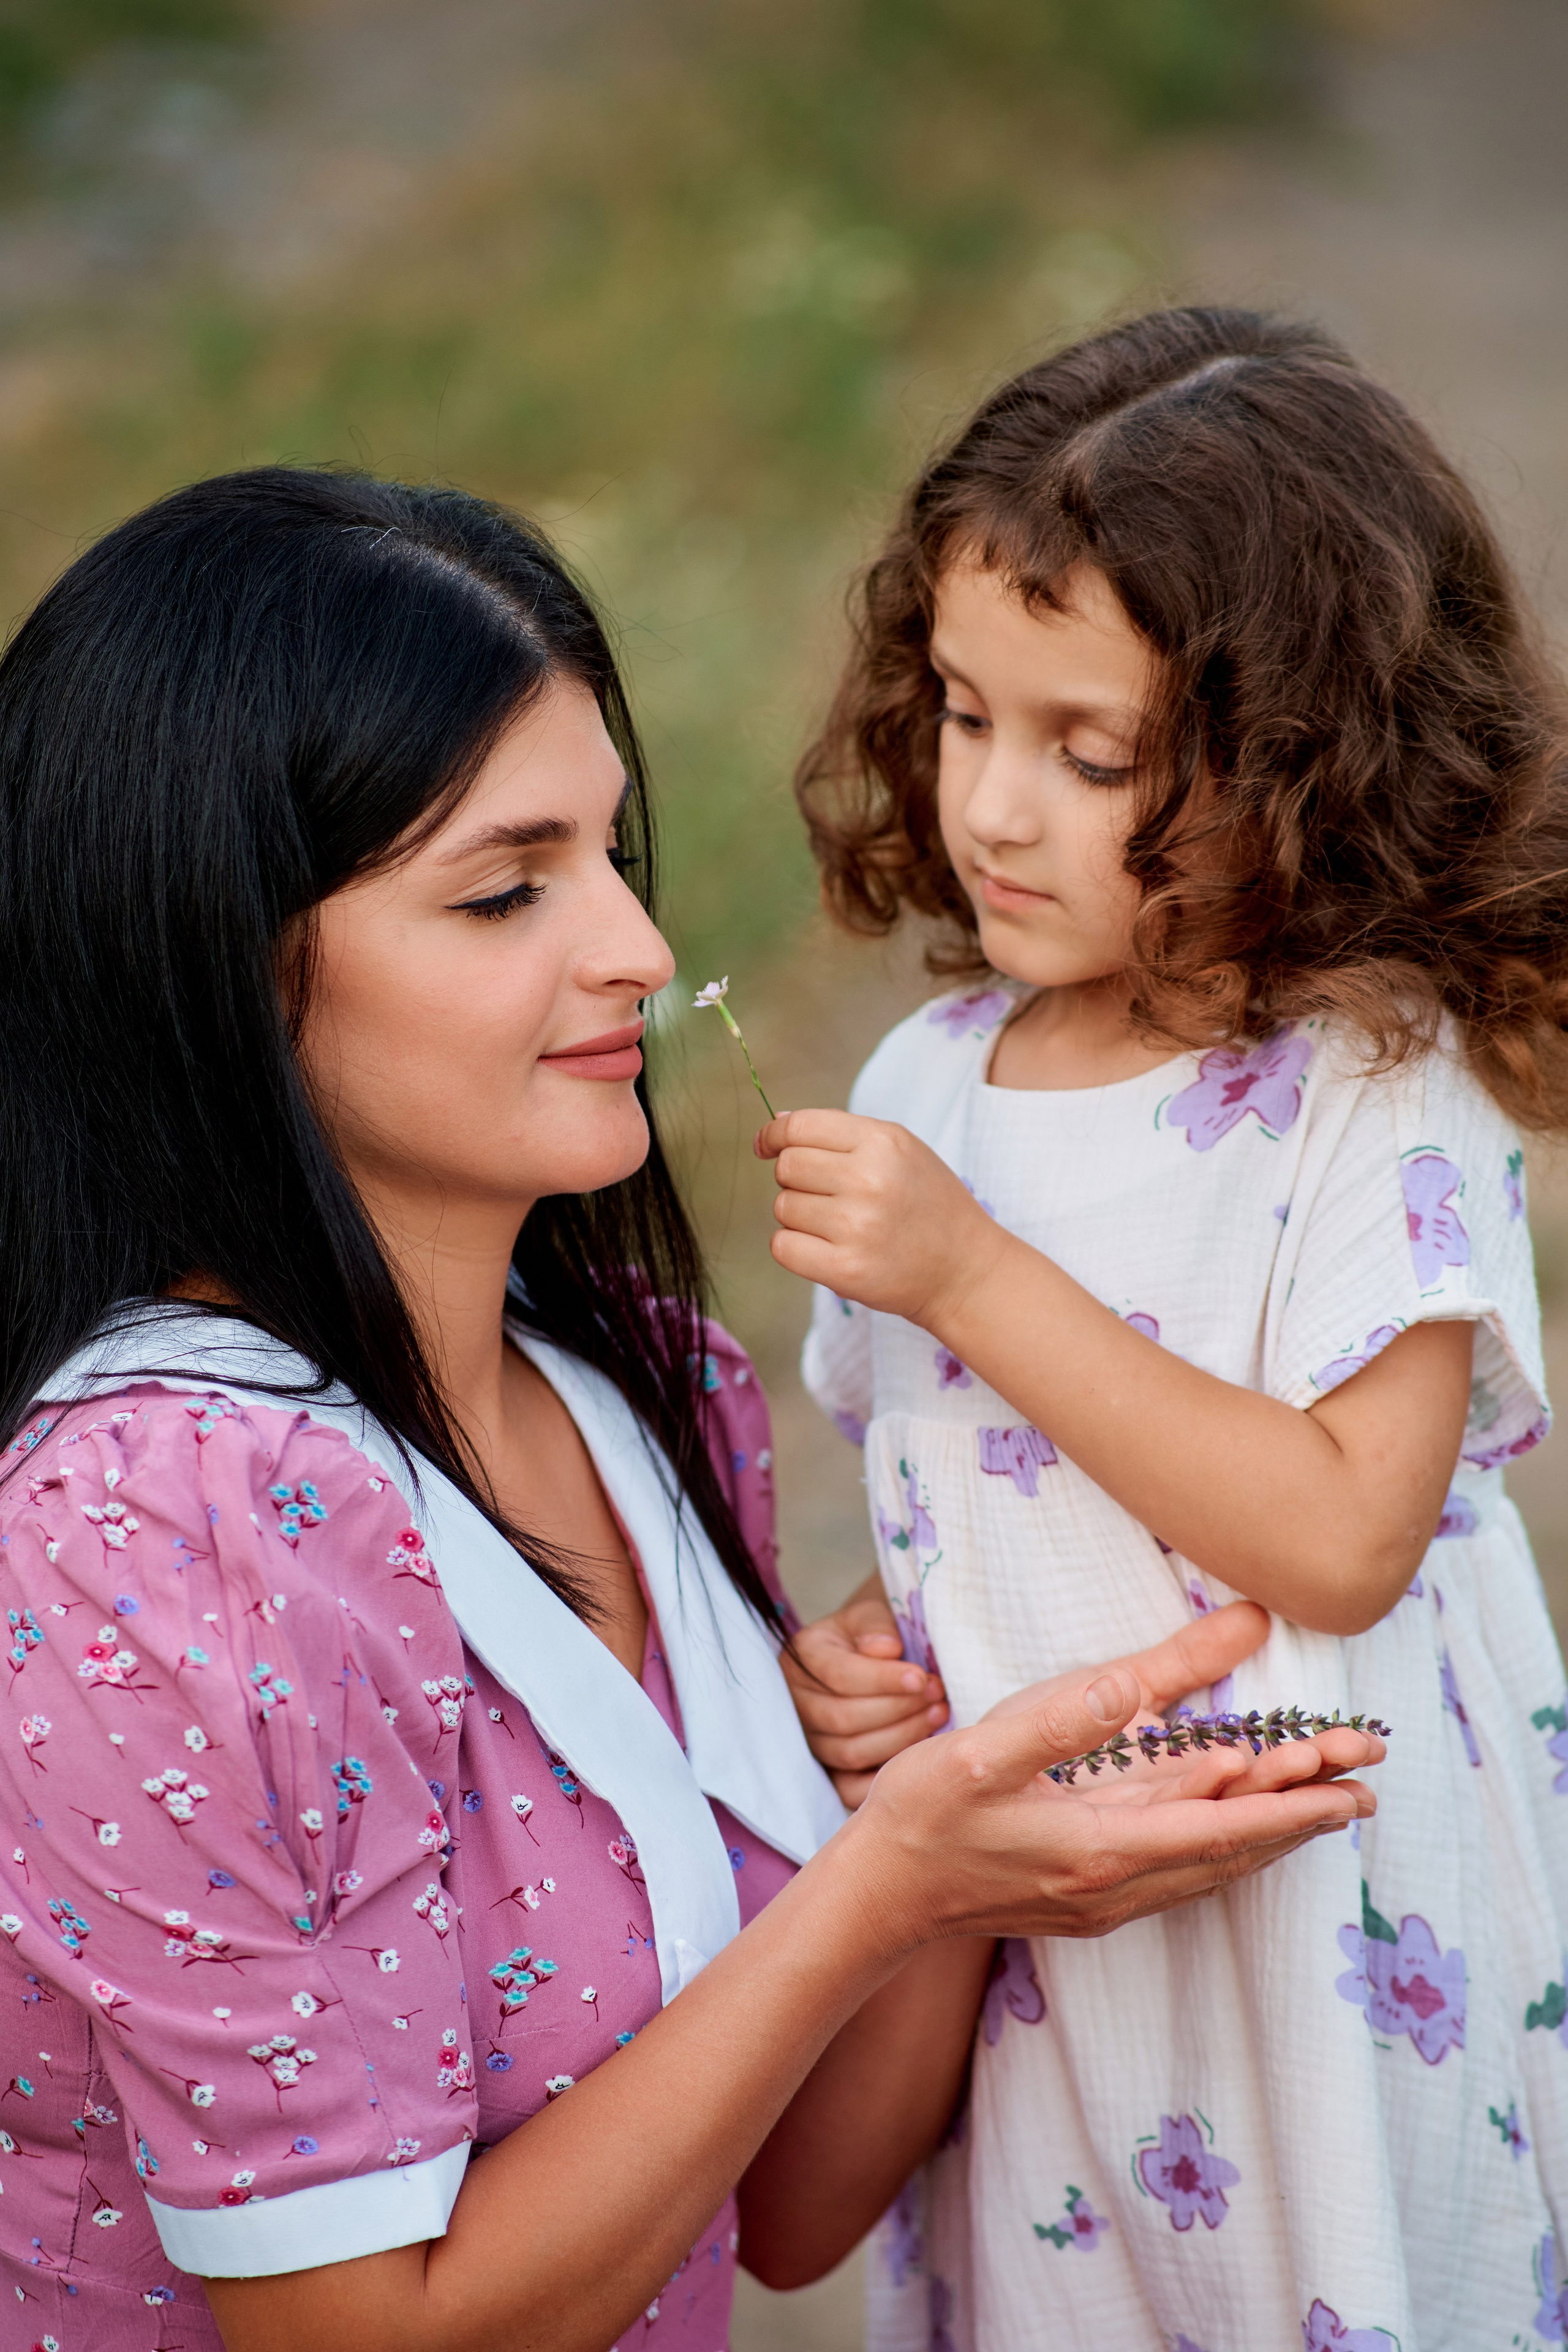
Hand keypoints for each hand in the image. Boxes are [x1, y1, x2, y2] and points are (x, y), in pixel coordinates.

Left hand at [757, 1108, 1008, 1328]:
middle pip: (787, 1166)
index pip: (800, 1126)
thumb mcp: (901, 1151)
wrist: (964, 1270)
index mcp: (883, 1142)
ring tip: (838, 1225)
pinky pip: (782, 1246)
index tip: (766, 1146)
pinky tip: (824, 1247)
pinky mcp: (845, 1269)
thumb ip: (840, 1133)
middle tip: (826, 1194)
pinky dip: (794, 1247)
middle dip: (795, 1179)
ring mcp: (856, 1226)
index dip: (774, 1136)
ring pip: (783, 1207)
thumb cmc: (929, 1206)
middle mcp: (870, 1179)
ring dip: (799, 1215)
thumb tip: (776, 1125)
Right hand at [784, 1576, 948, 1807]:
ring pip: (849, 1752)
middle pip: (843, 1718)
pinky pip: (849, 1788)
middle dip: (898, 1710)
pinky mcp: (827, 1771)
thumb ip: (877, 1623)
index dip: (883, 1679)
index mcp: (803, 1656)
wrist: (868, 1654)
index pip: (839, 1675)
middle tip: (939, 1698)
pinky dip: (883, 1778)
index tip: (922, 1677)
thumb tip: (887, 1649)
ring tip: (937, 1717)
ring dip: (899, 1739)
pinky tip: (919, 1758)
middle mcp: (797, 1701)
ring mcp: (810, 1740)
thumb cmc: (876, 1633)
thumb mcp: (874, 1612)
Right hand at [833, 1599, 1381, 1948]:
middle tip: (1368, 1786)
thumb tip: (1126, 1683)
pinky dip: (1225, 1841)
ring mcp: (1106, 1897)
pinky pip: (1181, 1867)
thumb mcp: (979, 1753)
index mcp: (1100, 1844)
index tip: (1352, 1790)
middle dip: (1303, 1816)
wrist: (882, 1898)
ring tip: (1326, 1803)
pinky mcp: (1092, 1897)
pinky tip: (1238, 1822)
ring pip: (1212, 1862)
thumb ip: (1059, 1718)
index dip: (1293, 1808)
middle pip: (1233, 1848)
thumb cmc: (922, 1818)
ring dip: (1272, 1832)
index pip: (1224, 1826)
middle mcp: (1117, 1881)